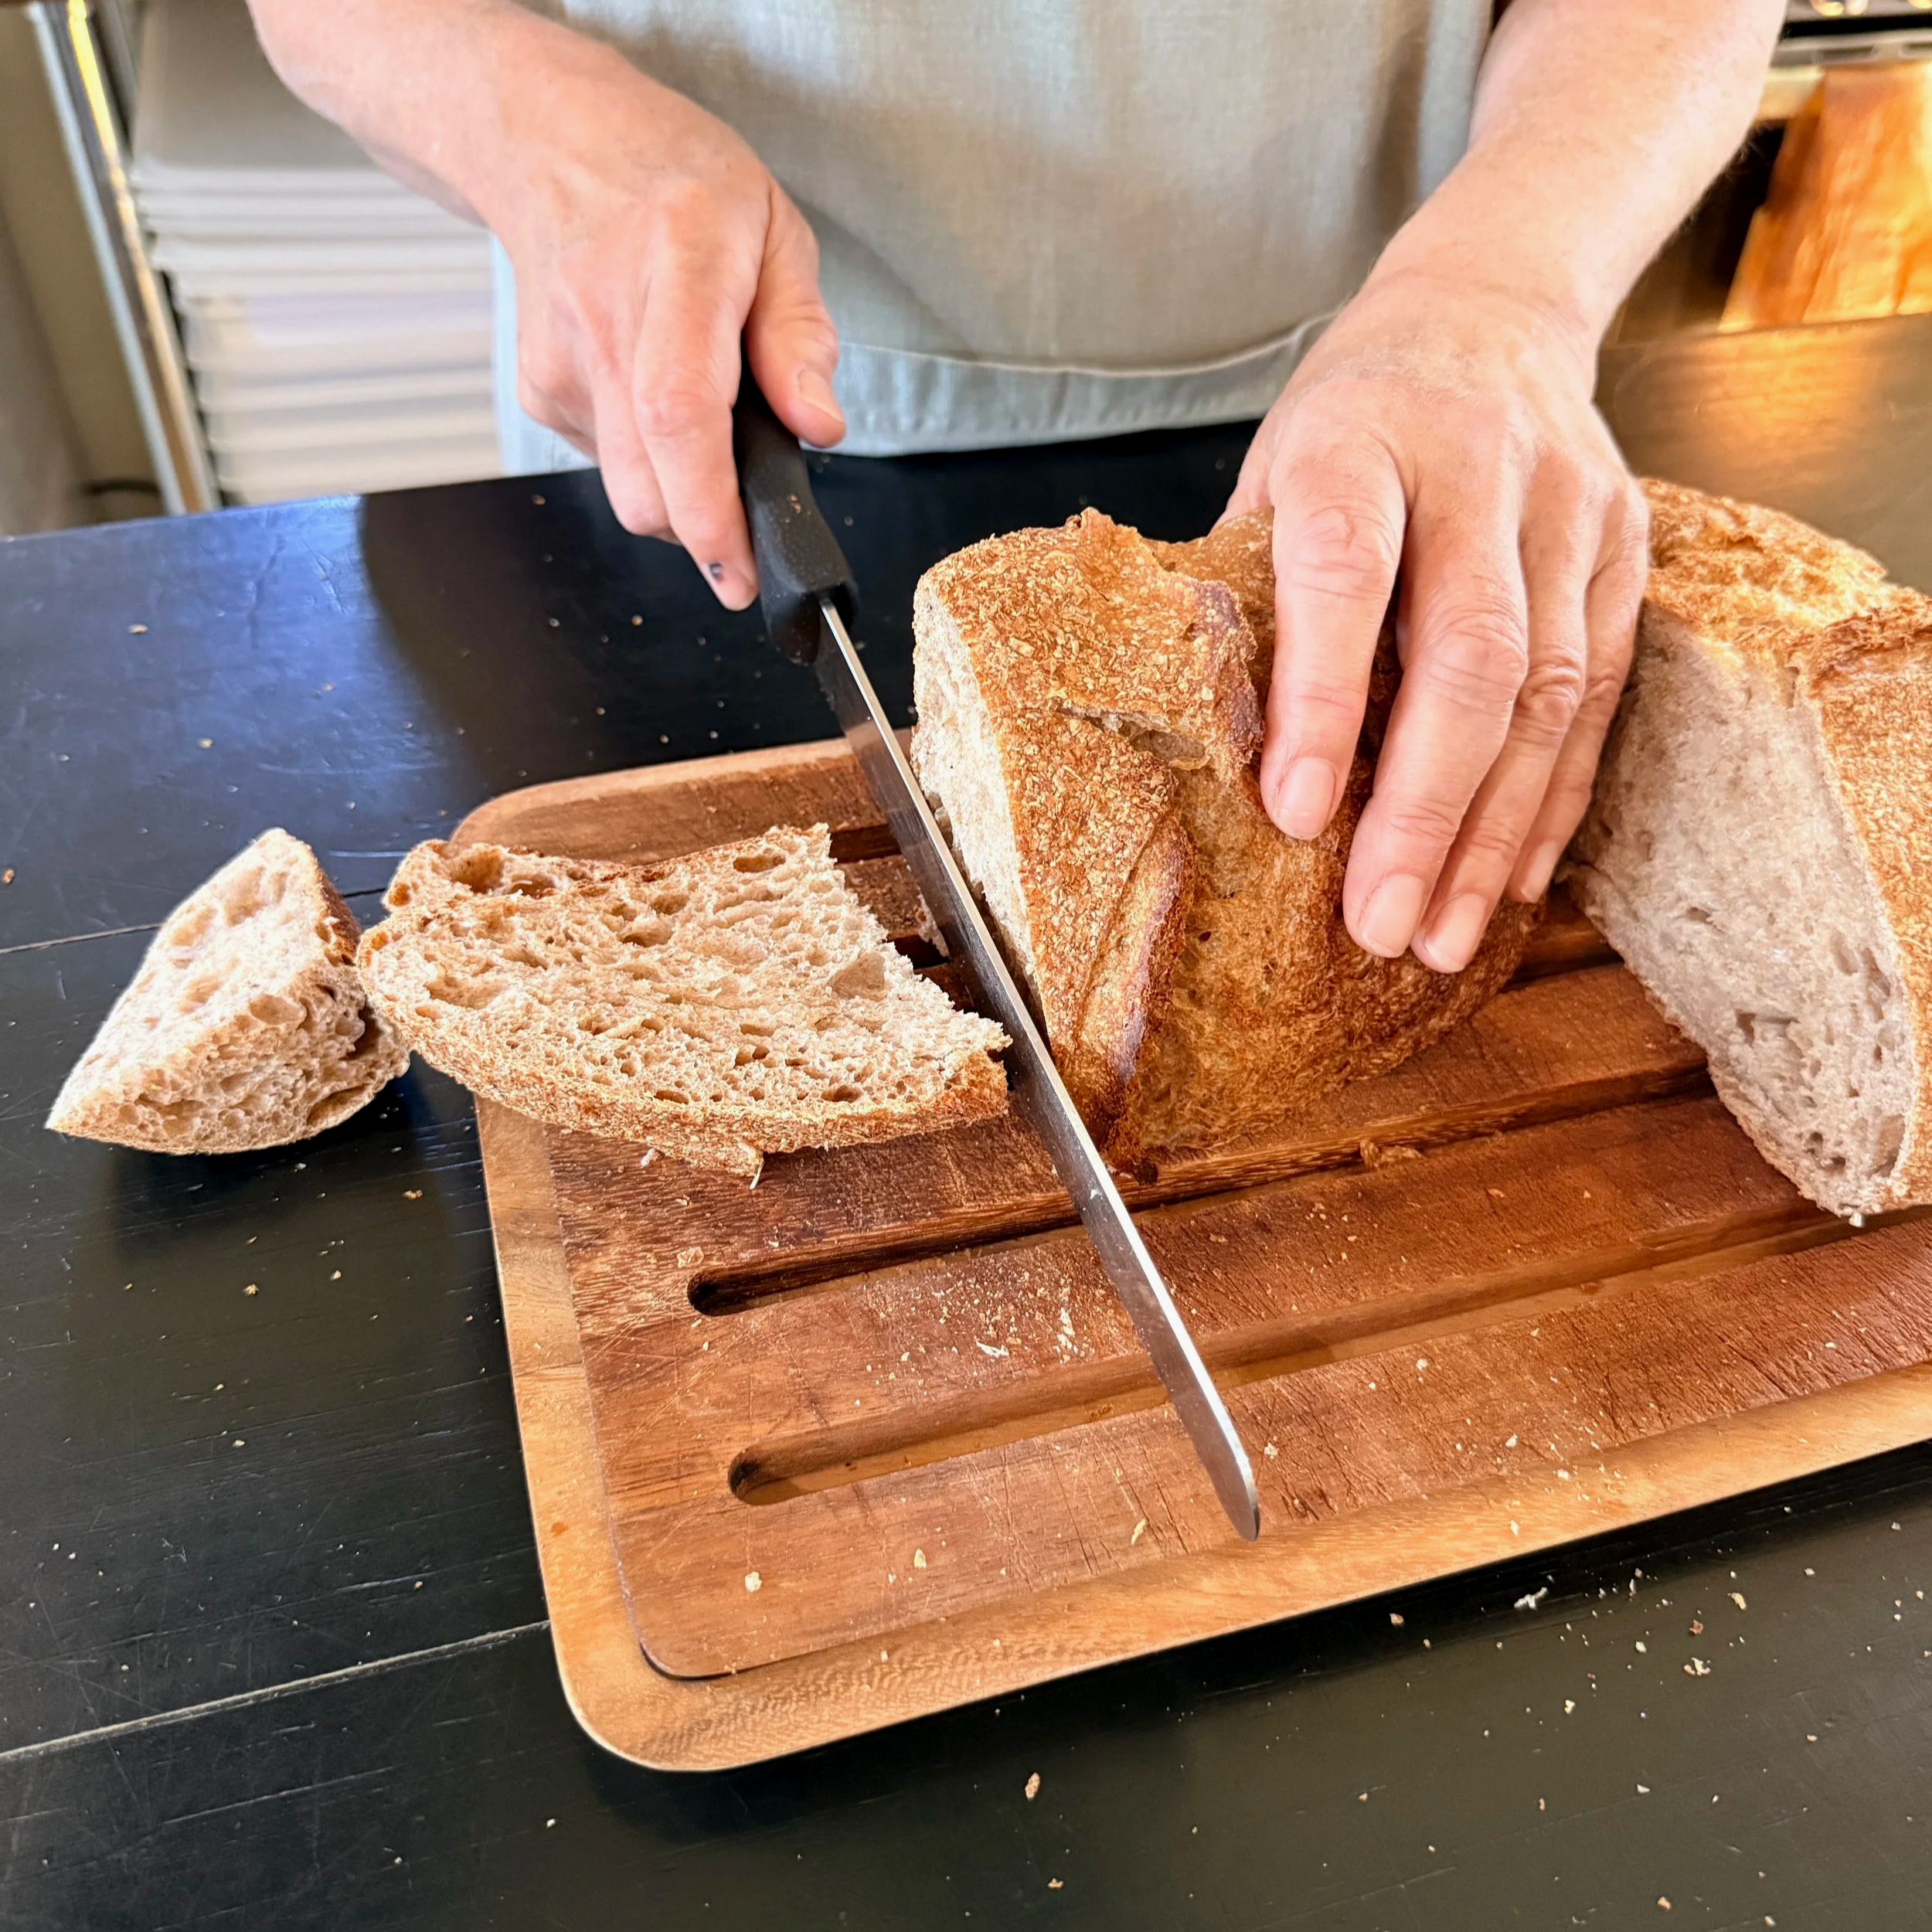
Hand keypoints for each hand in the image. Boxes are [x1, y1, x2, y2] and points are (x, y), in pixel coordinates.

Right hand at [483, 41, 843, 607]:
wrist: (549, 140)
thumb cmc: (676, 178)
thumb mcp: (775, 229)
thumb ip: (801, 335)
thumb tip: (819, 428)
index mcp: (678, 263)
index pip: (679, 410)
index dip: (708, 508)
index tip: (740, 570)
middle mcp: (605, 317)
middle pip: (644, 480)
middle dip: (705, 536)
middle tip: (750, 534)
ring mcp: (559, 359)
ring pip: (628, 490)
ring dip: (681, 496)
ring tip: (710, 427)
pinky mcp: (539, 390)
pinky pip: (609, 465)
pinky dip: (650, 462)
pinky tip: (658, 398)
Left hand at [1225, 267, 1646, 971]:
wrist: (1490, 313)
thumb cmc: (1350, 423)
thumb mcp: (1270, 472)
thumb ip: (1251, 591)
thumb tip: (1207, 754)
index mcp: (1357, 440)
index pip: (1346, 574)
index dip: (1323, 699)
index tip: (1298, 815)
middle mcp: (1476, 469)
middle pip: (1469, 654)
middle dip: (1424, 808)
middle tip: (1381, 923)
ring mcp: (1568, 508)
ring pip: (1548, 690)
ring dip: (1492, 831)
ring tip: (1441, 938)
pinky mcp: (1625, 548)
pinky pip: (1601, 695)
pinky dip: (1553, 799)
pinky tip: (1512, 880)